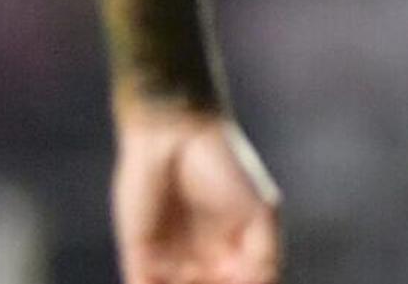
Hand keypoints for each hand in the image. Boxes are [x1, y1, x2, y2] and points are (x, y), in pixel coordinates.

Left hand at [111, 103, 280, 283]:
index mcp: (238, 256)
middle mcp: (205, 265)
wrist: (177, 136)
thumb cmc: (226, 166)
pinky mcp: (140, 260)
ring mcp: (172, 265)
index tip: (250, 283)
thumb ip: (267, 255)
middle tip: (218, 281)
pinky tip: (177, 282)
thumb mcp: (261, 211)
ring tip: (195, 279)